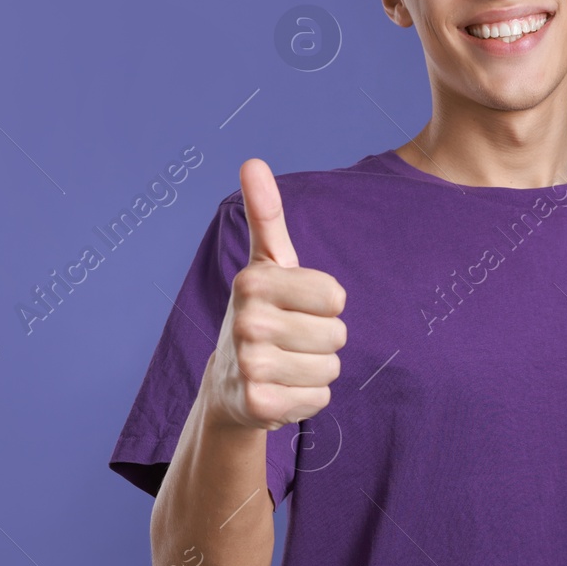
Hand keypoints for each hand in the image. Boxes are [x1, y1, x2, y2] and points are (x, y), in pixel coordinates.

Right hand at [207, 158, 346, 431]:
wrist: (228, 383)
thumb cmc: (261, 313)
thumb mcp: (266, 263)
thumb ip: (265, 215)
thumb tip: (252, 161)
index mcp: (253, 281)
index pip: (336, 297)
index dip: (324, 306)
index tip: (296, 308)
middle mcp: (246, 321)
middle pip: (338, 335)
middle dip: (324, 342)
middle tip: (290, 341)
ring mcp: (249, 364)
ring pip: (331, 369)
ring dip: (317, 371)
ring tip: (287, 365)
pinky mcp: (258, 404)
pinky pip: (320, 400)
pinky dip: (308, 399)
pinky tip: (282, 391)